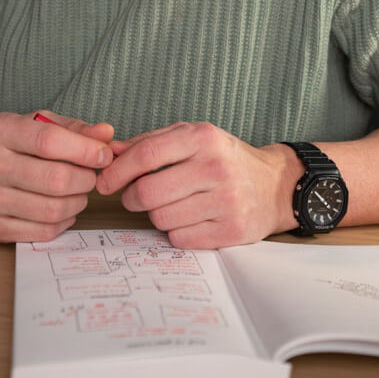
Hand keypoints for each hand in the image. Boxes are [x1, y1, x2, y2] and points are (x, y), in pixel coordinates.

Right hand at [0, 111, 113, 242]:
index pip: (50, 142)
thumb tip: (106, 134)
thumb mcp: (36, 123)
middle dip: (85, 180)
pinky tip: (63, 209)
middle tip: (91, 176)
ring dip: (78, 202)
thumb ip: (74, 128)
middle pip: (55, 179)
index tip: (104, 155)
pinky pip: (42, 231)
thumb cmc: (8, 143)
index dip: (85, 151)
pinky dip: (63, 222)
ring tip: (79, 192)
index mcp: (0, 130)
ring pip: (52, 209)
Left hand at [96, 121, 298, 247]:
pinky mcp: (232, 230)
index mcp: (202, 137)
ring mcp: (226, 200)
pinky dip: (176, 232)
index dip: (117, 171)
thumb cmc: (223, 158)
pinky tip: (189, 219)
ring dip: (157, 215)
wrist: (273, 185)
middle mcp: (215, 167)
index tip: (104, 182)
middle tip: (135, 197)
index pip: (146, 154)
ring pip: (161, 219)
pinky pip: (180, 239)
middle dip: (132, 198)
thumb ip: (150, 142)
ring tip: (172, 204)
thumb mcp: (191, 138)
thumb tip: (111, 152)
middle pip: (148, 192)